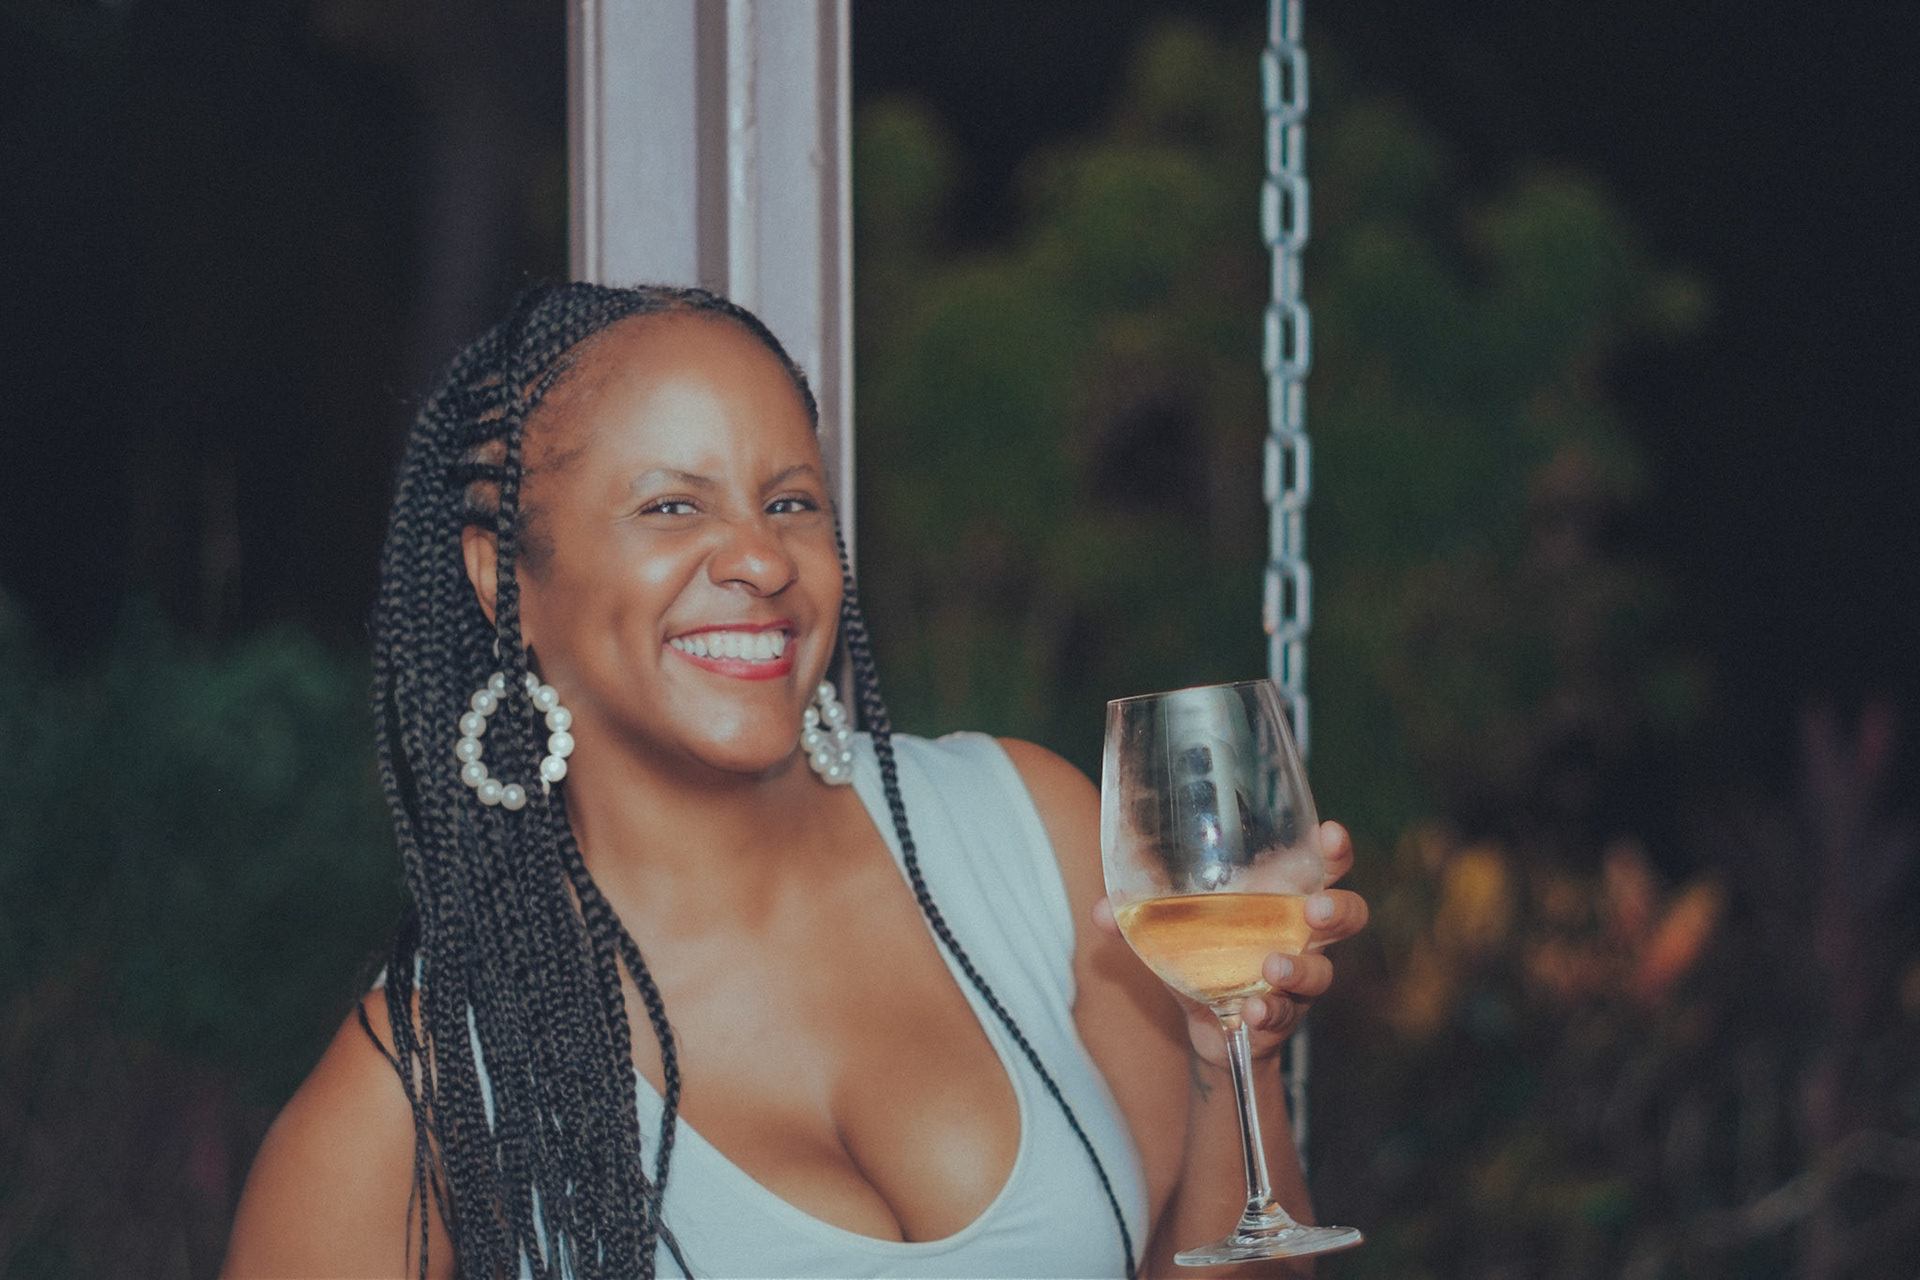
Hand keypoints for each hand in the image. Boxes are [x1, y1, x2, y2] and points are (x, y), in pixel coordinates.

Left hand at [1092, 820, 1367, 1068]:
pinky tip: (1252, 1009)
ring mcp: (1297, 980)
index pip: (1322, 867)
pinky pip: (1285, 1015)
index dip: (1334, 851)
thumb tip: (1099, 910)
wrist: (1207, 1027)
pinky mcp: (1282, 1018)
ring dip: (1299, 968)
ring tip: (1272, 966)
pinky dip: (1269, 1011)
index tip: (1330, 834)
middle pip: (1347, 915)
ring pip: (1321, 972)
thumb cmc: (1202, 955)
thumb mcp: (1171, 928)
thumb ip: (1137, 915)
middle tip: (1315, 909)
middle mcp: (1300, 937)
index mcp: (1280, 899)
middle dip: (1338, 910)